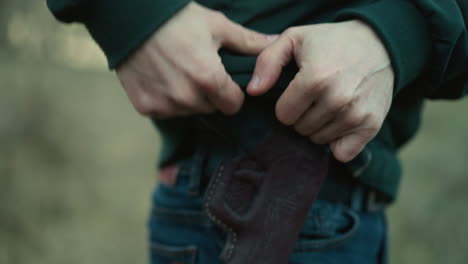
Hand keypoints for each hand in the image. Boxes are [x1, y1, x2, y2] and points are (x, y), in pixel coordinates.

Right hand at [116, 2, 272, 117]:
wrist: (131, 18)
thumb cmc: (177, 19)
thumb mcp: (216, 26)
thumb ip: (247, 41)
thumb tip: (274, 42)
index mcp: (209, 79)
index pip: (234, 106)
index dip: (233, 94)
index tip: (225, 81)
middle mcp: (187, 98)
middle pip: (211, 109)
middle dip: (211, 95)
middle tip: (199, 71)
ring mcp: (164, 105)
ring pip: (189, 111)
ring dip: (189, 98)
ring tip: (179, 73)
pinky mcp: (146, 107)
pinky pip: (166, 111)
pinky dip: (167, 100)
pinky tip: (162, 79)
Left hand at [247, 20, 393, 162]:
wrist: (379, 44)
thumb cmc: (330, 42)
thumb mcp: (294, 39)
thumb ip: (267, 62)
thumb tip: (252, 91)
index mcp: (315, 78)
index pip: (283, 115)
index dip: (286, 105)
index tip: (296, 92)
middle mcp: (337, 99)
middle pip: (300, 129)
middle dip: (302, 115)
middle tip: (315, 97)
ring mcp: (356, 114)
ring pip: (319, 140)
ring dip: (319, 126)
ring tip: (329, 103)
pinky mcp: (371, 126)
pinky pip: (342, 153)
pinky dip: (338, 143)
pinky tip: (340, 122)